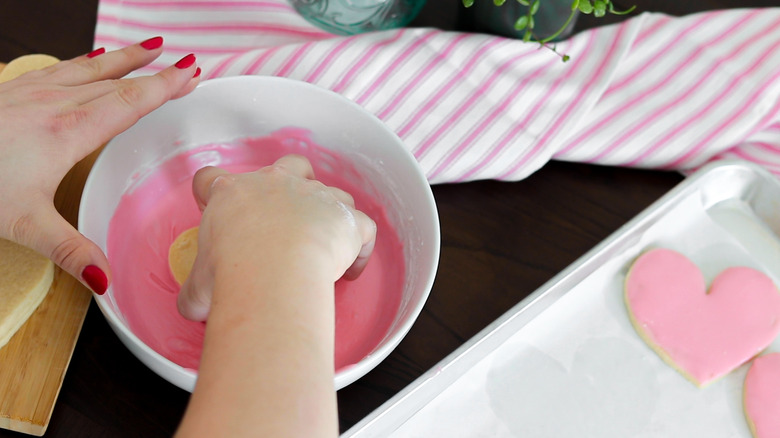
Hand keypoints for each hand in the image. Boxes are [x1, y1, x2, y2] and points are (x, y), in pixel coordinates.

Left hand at [0, 37, 199, 293]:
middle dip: (156, 74)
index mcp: (68, 133)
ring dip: (125, 58)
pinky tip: (90, 59)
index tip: (189, 74)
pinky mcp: (13, 91)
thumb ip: (71, 251)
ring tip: (150, 48)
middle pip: (117, 81)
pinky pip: (61, 68)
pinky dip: (86, 61)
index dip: (163, 87)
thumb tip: (106, 280)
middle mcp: (54, 104)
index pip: (128, 103)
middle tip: (187, 67)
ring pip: (90, 67)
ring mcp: (31, 93)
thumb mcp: (26, 225)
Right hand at [177, 155, 376, 320]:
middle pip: (290, 165)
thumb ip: (194, 294)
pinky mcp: (347, 218)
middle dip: (292, 181)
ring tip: (326, 245)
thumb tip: (194, 308)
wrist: (273, 273)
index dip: (209, 193)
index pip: (210, 180)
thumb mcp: (197, 288)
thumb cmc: (229, 274)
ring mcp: (316, 196)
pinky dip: (360, 247)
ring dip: (330, 214)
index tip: (214, 210)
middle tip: (288, 214)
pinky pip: (363, 226)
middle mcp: (276, 185)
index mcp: (232, 194)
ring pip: (332, 193)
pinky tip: (352, 270)